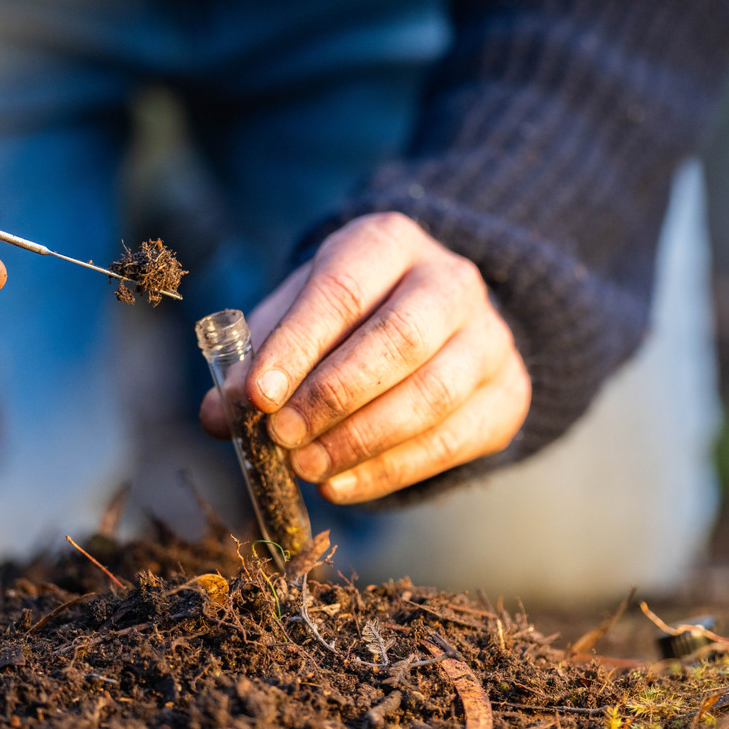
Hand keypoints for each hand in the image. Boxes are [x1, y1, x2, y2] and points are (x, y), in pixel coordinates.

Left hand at [201, 213, 530, 502]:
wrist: (443, 323)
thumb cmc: (351, 316)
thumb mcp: (298, 314)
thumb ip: (257, 356)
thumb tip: (219, 413)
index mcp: (389, 242)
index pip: (342, 290)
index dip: (297, 346)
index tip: (255, 398)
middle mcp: (451, 281)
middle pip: (398, 339)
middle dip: (332, 396)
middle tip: (281, 438)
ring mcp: (489, 338)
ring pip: (432, 393)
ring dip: (361, 440)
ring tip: (306, 468)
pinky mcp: (508, 393)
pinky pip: (452, 440)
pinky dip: (391, 471)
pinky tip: (341, 486)